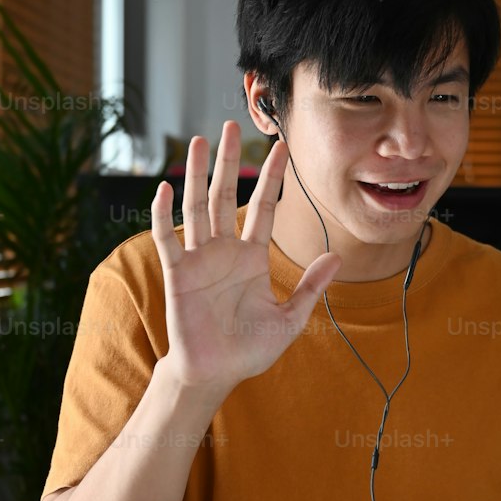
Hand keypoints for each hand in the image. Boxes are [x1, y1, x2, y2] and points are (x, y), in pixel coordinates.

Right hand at [150, 120, 341, 393]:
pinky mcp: (177, 273)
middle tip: (230, 126)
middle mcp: (224, 250)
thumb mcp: (289, 318)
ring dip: (195, 174)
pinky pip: (168, 239)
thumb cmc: (249, 349)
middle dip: (228, 161)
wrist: (216, 374)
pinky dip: (163, 214)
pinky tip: (163, 188)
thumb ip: (310, 287)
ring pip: (196, 207)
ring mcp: (198, 259)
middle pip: (225, 195)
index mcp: (251, 257)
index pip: (263, 206)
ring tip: (197, 141)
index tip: (282, 147)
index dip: (271, 177)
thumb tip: (337, 257)